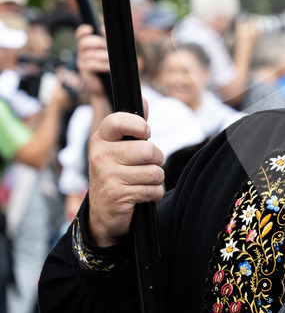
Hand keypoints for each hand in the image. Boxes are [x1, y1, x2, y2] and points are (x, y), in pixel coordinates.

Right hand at [76, 23, 109, 98]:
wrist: (110, 87)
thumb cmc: (112, 67)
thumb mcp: (113, 52)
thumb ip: (109, 41)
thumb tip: (103, 29)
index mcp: (88, 46)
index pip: (80, 35)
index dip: (82, 31)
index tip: (90, 29)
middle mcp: (83, 53)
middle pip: (84, 42)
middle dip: (97, 42)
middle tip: (107, 48)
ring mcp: (82, 63)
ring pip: (90, 54)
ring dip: (103, 56)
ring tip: (112, 60)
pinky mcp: (85, 72)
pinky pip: (92, 65)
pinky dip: (102, 65)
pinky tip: (110, 68)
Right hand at [87, 111, 164, 246]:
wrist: (102, 213)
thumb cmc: (116, 174)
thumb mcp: (118, 148)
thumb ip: (133, 126)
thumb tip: (143, 99)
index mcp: (101, 139)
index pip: (119, 121)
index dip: (139, 125)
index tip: (145, 133)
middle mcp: (100, 155)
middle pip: (148, 150)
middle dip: (156, 160)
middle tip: (146, 166)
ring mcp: (107, 176)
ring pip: (154, 172)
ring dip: (156, 179)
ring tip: (143, 182)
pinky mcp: (117, 195)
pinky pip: (152, 190)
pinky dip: (154, 194)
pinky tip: (143, 195)